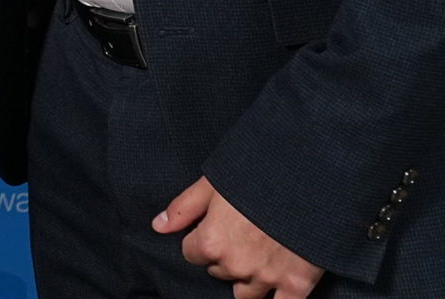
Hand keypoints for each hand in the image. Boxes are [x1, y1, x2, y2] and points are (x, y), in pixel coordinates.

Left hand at [155, 178, 324, 298]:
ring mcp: (267, 278)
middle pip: (218, 271)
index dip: (201, 241)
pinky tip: (272, 295)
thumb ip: (183, 209)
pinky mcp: (297, 284)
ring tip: (256, 259)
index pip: (192, 254)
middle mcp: (236, 265)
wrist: (308, 183)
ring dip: (246, 279)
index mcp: (211, 242)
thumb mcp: (212, 184)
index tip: (214, 229)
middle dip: (225, 258)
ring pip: (245, 294)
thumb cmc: (256, 177)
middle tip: (240, 238)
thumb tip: (157, 226)